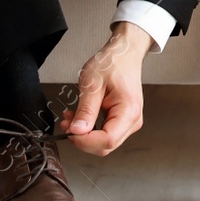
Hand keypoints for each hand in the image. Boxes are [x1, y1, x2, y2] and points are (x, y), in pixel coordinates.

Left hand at [58, 21, 150, 155]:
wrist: (124, 54)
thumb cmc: (113, 63)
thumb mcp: (93, 84)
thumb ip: (85, 110)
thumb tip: (77, 132)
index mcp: (129, 111)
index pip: (107, 140)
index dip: (85, 141)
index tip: (69, 130)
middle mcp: (133, 120)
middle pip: (106, 146)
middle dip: (82, 139)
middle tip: (66, 123)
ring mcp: (129, 122)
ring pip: (104, 143)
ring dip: (84, 136)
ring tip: (71, 118)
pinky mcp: (123, 121)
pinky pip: (105, 135)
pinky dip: (90, 132)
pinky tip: (81, 120)